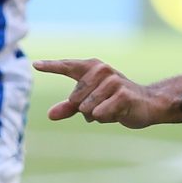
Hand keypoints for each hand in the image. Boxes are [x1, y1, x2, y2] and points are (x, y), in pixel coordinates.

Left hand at [35, 58, 168, 127]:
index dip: (51, 66)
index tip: (35, 64)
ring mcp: (112, 80)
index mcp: (91, 68)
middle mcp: (101, 70)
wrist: (146, 104)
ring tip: (111, 109)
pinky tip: (118, 112)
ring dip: (97, 115)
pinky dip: (106, 118)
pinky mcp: (122, 94)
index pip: (67, 66)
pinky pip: (99, 113)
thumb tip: (50, 115)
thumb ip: (69, 108)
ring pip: (87, 108)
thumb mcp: (90, 104)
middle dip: (86, 110)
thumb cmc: (114, 101)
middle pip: (75, 99)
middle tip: (103, 106)